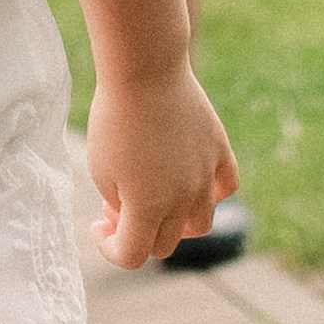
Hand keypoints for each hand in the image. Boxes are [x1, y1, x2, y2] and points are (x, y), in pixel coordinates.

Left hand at [86, 63, 237, 269]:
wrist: (144, 68)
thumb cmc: (114, 117)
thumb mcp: (100, 167)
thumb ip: (120, 204)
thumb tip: (135, 215)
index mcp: (149, 208)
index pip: (133, 256)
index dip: (110, 248)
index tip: (97, 222)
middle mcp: (183, 200)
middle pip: (165, 244)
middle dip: (138, 231)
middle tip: (116, 201)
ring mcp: (206, 176)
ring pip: (199, 224)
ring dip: (175, 222)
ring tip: (153, 194)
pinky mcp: (219, 151)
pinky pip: (226, 186)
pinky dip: (211, 193)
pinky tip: (189, 178)